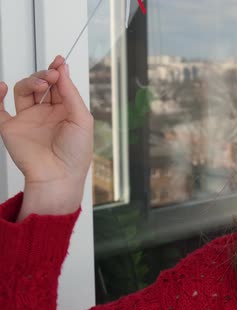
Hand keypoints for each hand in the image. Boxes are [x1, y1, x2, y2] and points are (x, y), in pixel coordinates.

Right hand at [0, 56, 92, 218]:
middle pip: (41, 84)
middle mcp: (47, 113)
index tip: (59, 61)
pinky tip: (4, 87)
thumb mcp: (82, 119)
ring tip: (40, 83)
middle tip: (52, 75)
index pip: (60, 85)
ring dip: (30, 81)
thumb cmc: (76, 153)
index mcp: (66, 111)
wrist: (58, 175)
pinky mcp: (11, 128)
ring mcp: (28, 119)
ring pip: (24, 91)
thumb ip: (71, 93)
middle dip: (45, 75)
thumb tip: (63, 69)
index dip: (58, 71)